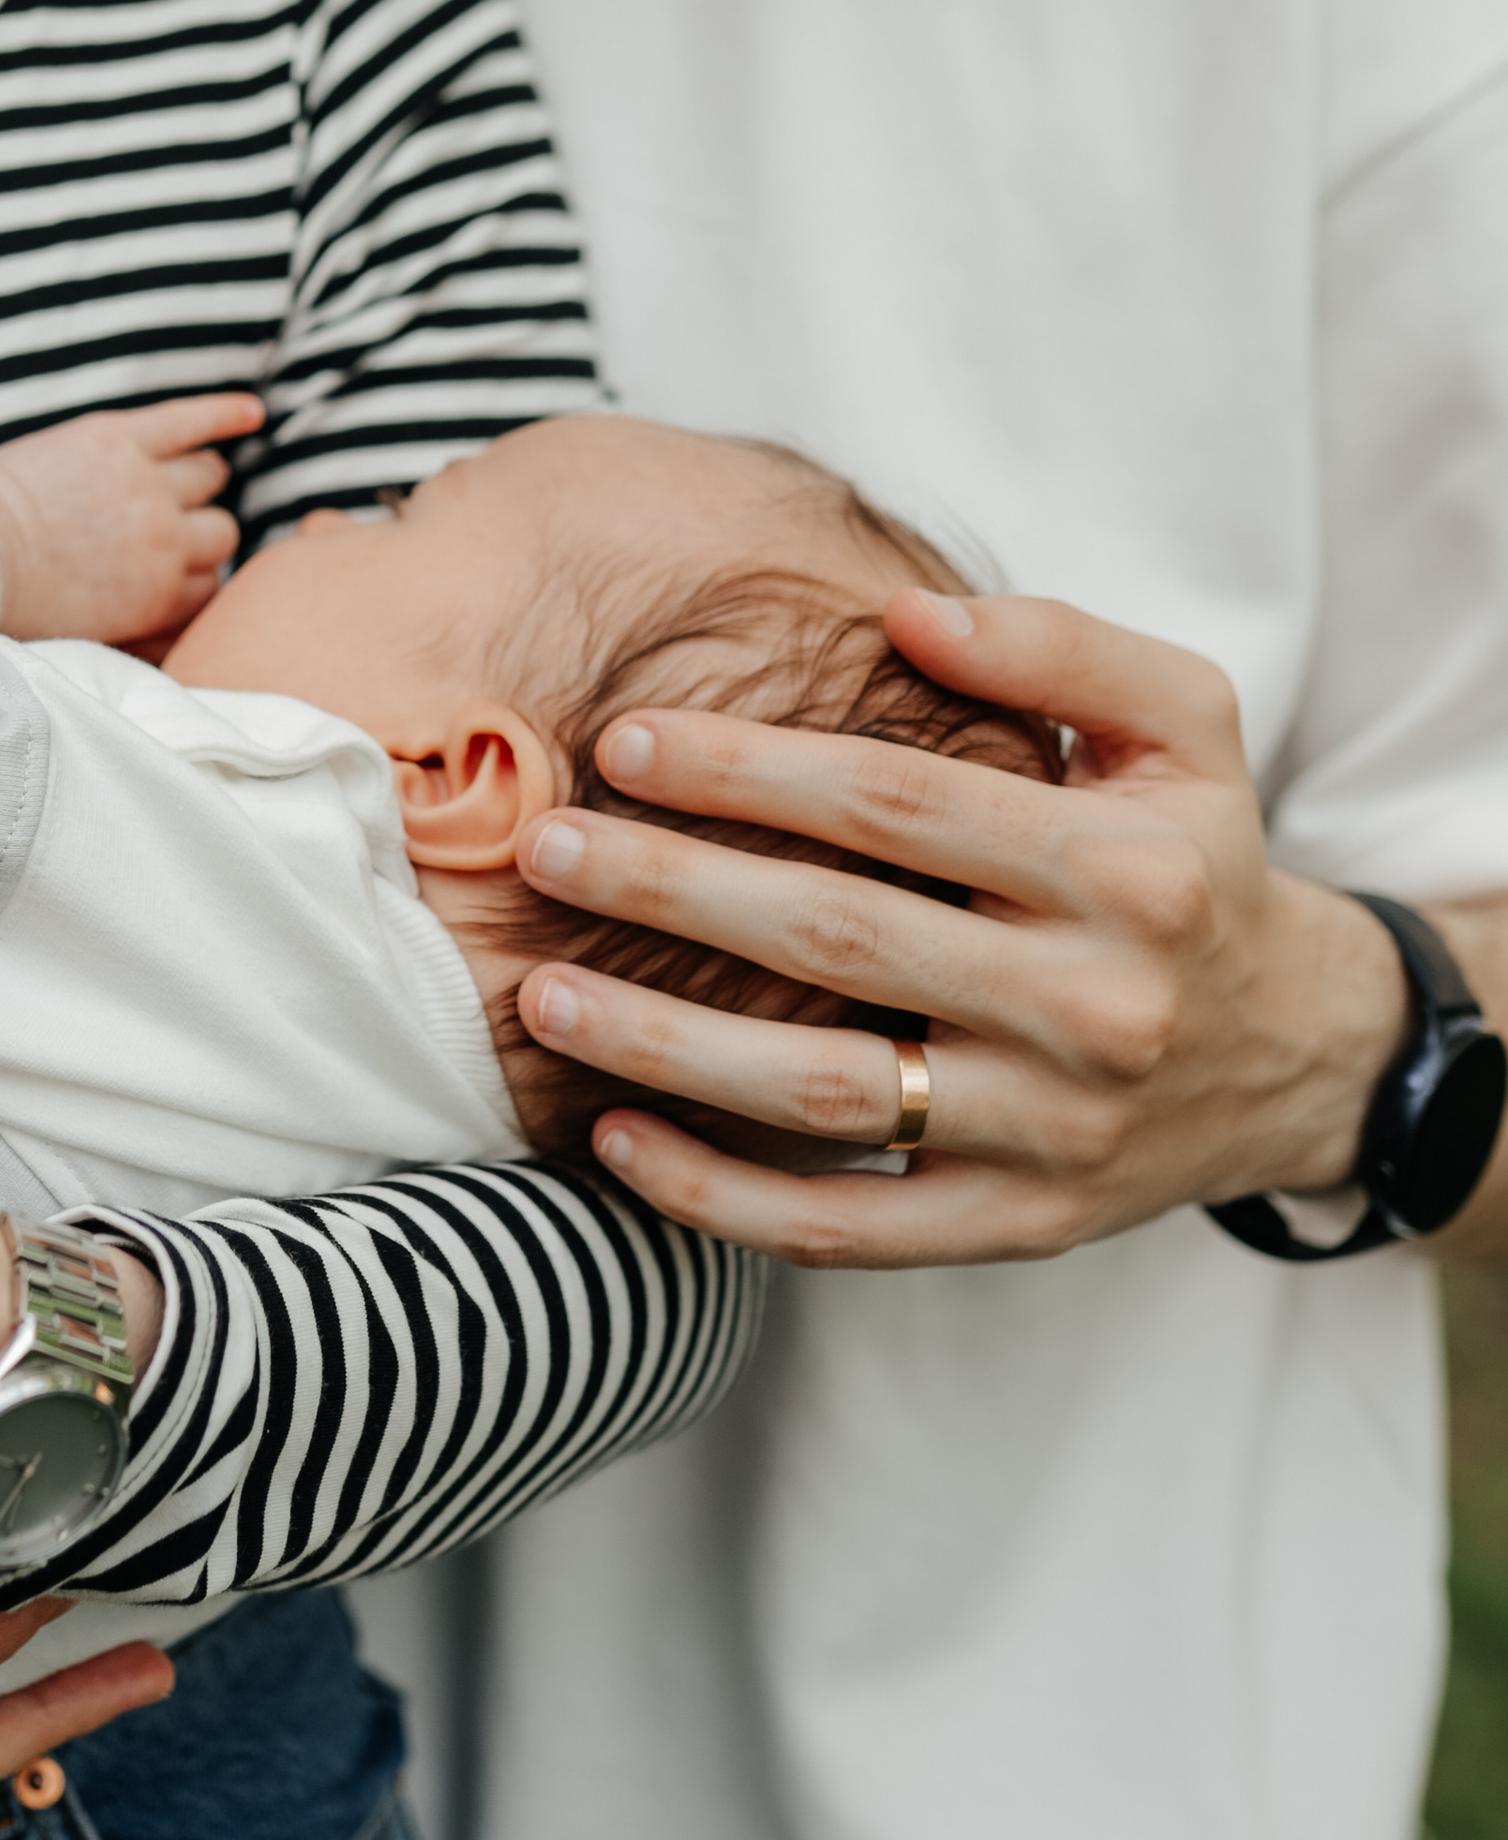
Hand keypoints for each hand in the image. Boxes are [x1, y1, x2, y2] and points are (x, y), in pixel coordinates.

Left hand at [0, 392, 261, 645]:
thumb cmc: (11, 601)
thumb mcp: (90, 642)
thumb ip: (144, 639)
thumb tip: (182, 647)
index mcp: (161, 599)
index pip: (213, 587)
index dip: (190, 579)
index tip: (166, 575)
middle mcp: (168, 542)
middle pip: (221, 533)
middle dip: (195, 534)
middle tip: (154, 532)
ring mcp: (149, 486)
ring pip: (209, 476)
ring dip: (193, 481)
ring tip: (163, 482)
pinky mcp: (122, 438)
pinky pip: (191, 420)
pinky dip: (223, 413)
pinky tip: (250, 411)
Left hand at [512, 589, 1413, 1268]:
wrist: (1294, 1054)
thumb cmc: (1195, 859)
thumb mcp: (1184, 724)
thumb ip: (1060, 647)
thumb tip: (908, 613)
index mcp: (1128, 870)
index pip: (900, 805)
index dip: (752, 769)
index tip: (625, 741)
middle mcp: (1095, 1006)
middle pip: (840, 939)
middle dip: (675, 888)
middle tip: (546, 847)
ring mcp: (1056, 1130)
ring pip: (827, 1093)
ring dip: (667, 1049)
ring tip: (544, 995)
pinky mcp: (1023, 1226)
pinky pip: (851, 1227)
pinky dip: (724, 1199)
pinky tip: (616, 1143)